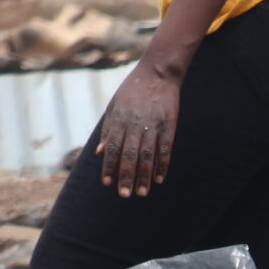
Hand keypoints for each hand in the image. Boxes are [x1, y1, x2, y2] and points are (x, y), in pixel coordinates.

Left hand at [96, 62, 182, 198]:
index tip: (107, 184)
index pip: (112, 147)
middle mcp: (135, 124)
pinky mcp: (168, 124)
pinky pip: (165, 148)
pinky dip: (162, 164)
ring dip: (144, 175)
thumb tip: (100, 152)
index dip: (109, 166)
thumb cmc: (131, 91)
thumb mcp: (114, 106)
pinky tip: (159, 178)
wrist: (157, 73)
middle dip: (126, 176)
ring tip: (142, 192)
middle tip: (124, 195)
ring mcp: (153, 125)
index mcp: (119, 119)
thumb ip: (108, 130)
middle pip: (129, 154)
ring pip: (147, 154)